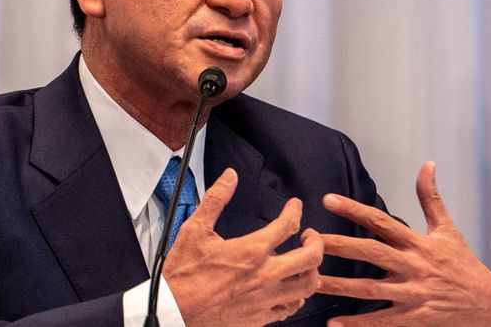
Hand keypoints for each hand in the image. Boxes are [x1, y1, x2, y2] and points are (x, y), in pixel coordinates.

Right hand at [163, 167, 323, 326]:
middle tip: (310, 236)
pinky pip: (292, 308)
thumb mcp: (195, 229)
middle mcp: (265, 276)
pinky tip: (292, 289)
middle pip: (311, 257)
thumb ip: (216, 199)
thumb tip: (230, 178)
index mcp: (251, 251)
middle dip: (316, 242)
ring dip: (311, 270)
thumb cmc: (184, 274)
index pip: (287, 225)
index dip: (295, 211)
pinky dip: (297, 296)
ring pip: (307, 285)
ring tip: (306, 262)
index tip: (294, 207)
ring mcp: (266, 299)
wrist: (174, 311)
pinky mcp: (261, 318)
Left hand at [318, 161, 490, 325]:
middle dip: (339, 245)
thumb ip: (431, 198)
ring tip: (311, 280)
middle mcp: (412, 267)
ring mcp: (412, 294)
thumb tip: (427, 164)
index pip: (381, 222)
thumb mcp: (448, 229)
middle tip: (310, 239)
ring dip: (339, 286)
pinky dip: (357, 324)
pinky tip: (333, 323)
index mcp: (417, 243)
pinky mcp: (414, 318)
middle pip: (371, 253)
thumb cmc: (463, 265)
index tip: (328, 200)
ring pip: (370, 289)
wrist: (489, 305)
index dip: (354, 210)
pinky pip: (381, 321)